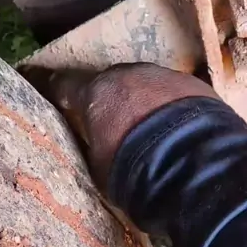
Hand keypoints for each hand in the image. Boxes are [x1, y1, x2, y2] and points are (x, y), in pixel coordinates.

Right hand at [22, 63, 218, 190]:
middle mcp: (128, 75)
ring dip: (144, 103)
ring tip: (151, 129)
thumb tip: (93, 146)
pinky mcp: (196, 85)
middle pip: (110, 83)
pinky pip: (175, 95)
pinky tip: (179, 129)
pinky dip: (172, 108)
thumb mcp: (100, 169)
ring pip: (146, 85)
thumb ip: (92, 148)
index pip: (64, 85)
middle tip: (112, 122)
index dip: (57, 91)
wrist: (197, 165)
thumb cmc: (136, 172)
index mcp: (96, 93)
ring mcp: (165, 76)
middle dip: (110, 100)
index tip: (49, 90)